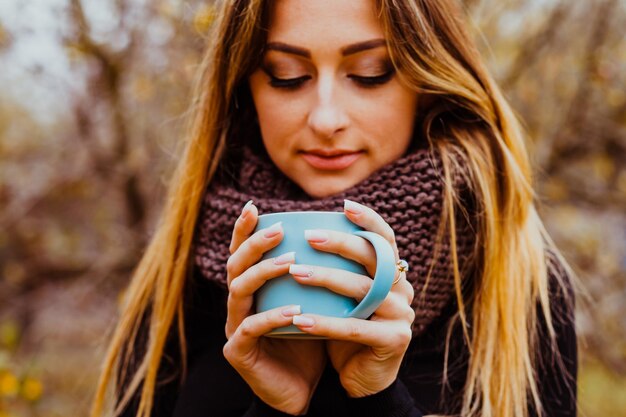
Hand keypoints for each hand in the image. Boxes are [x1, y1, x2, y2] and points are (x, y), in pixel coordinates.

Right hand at [222, 201, 326, 414]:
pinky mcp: (238, 351)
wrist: (303, 389)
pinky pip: (251, 328)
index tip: (254, 206)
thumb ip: (316, 273)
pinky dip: (272, 317)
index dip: (244, 229)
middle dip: (255, 243)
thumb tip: (342, 235)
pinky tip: (294, 311)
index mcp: (252, 289)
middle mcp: (238, 304)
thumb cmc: (310, 339)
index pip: (244, 252)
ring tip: (289, 261)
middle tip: (278, 229)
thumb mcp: (315, 301)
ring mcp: (234, 327)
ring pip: (238, 290)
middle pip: (235, 264)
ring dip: (263, 272)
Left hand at [289, 199, 414, 397]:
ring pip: (363, 289)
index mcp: (394, 274)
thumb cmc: (346, 331)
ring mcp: (402, 315)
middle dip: (341, 243)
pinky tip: (299, 320)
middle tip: (309, 236)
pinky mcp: (394, 340)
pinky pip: (356, 327)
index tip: (344, 206)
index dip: (369, 220)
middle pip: (375, 257)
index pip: (386, 240)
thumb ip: (338, 270)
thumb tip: (303, 233)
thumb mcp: (343, 298)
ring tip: (295, 272)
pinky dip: (326, 323)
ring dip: (326, 279)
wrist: (362, 379)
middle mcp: (403, 290)